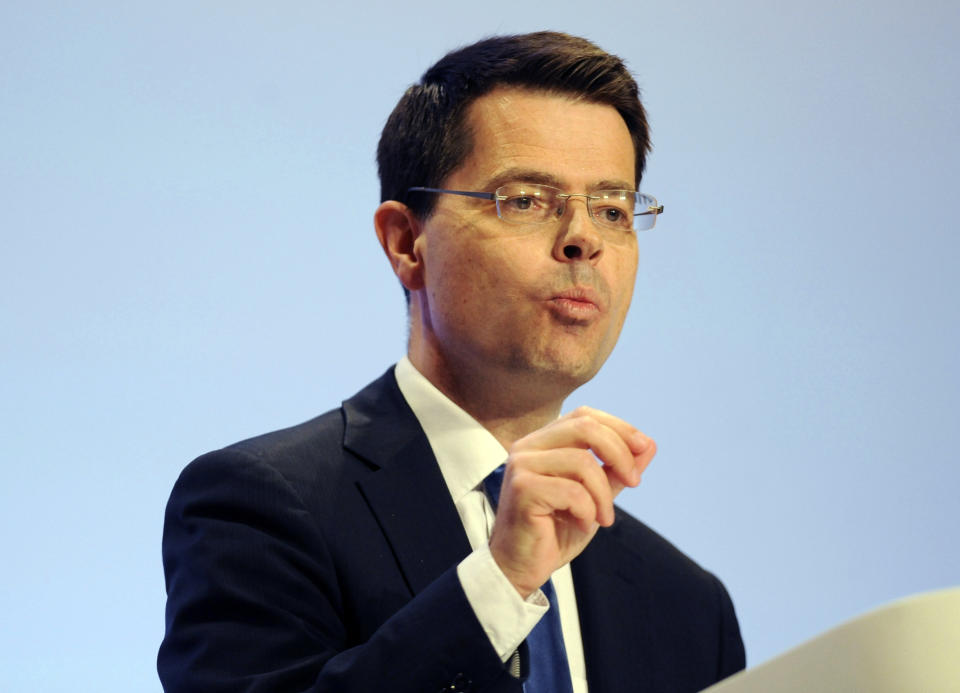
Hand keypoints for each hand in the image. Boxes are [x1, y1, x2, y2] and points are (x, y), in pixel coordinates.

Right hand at [488, 406, 655, 597]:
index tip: (644, 449)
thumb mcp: (595, 497)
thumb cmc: (554, 532)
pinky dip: (587, 511)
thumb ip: (616, 471)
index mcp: (542, 442)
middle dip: (619, 453)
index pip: (584, 416)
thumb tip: (648, 445)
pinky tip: (582, 525)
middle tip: (634, 482)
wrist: (521, 568)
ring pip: (582, 462)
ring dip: (603, 495)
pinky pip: (572, 491)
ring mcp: (521, 465)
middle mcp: (527, 446)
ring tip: (603, 519)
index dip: (619, 428)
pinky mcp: (522, 489)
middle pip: (585, 427)